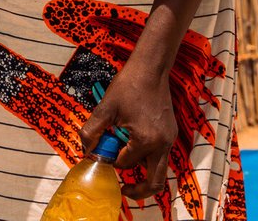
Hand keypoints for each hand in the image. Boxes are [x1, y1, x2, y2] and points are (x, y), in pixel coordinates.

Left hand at [79, 64, 177, 199]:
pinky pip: (160, 155)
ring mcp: (169, 139)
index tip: (100, 152)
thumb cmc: (128, 85)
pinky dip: (146, 158)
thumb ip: (92, 132)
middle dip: (138, 190)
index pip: (125, 164)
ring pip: (158, 169)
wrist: (150, 68)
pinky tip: (131, 146)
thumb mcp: (105, 108)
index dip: (110, 160)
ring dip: (142, 171)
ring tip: (124, 163)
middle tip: (123, 190)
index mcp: (146, 140)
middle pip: (155, 181)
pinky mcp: (170, 133)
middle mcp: (163, 144)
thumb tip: (87, 151)